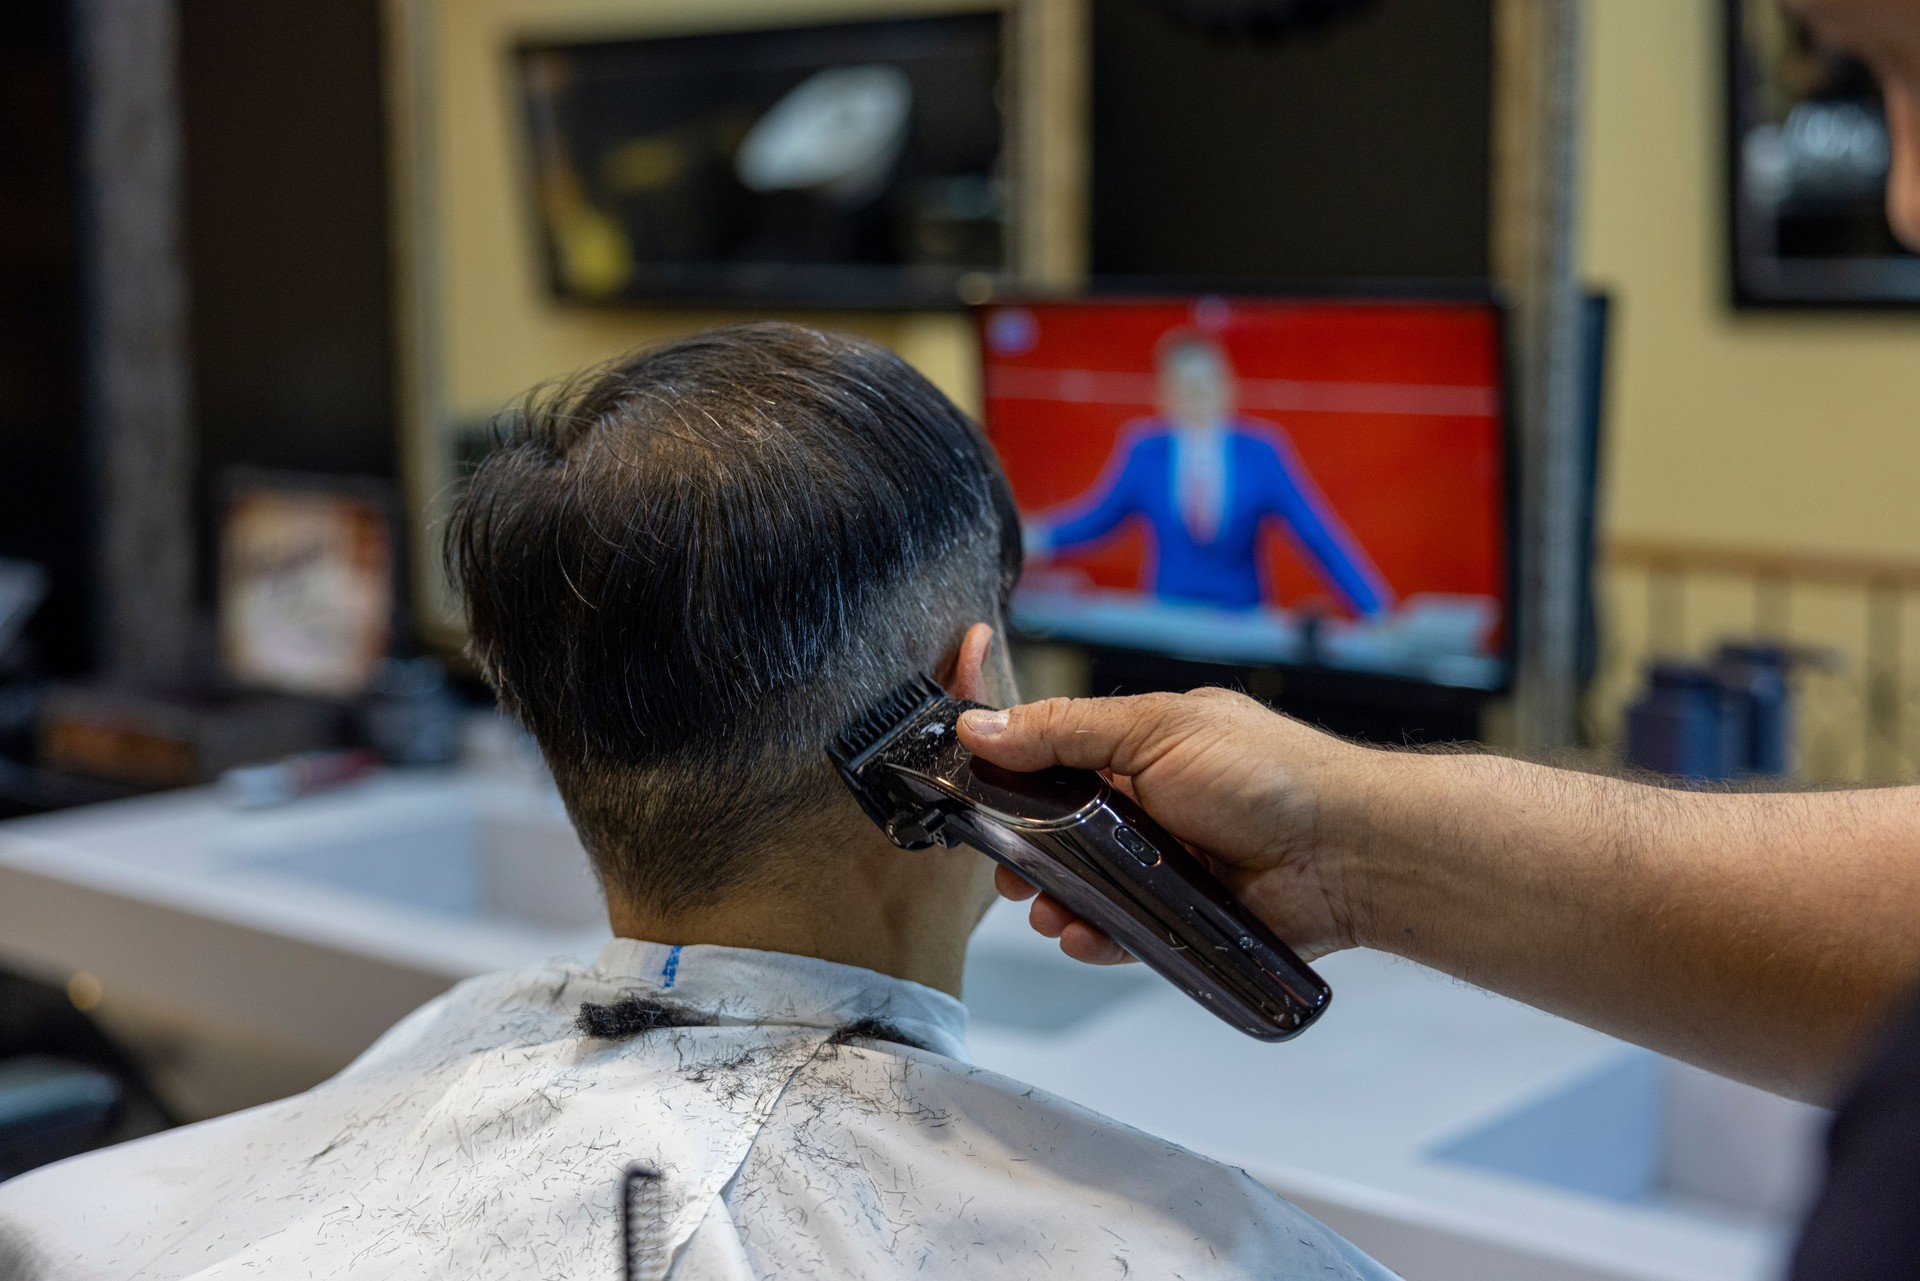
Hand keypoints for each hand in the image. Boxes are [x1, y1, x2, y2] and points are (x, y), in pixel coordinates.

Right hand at [956, 688, 1383, 966]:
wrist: (1348, 851)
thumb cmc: (1271, 774)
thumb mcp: (1153, 730)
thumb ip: (1063, 731)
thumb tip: (984, 726)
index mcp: (1142, 747)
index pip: (1056, 758)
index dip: (1012, 778)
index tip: (976, 795)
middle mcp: (1151, 804)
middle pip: (1060, 832)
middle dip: (1026, 851)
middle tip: (1007, 866)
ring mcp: (1167, 864)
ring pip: (1086, 887)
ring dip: (1056, 900)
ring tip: (1046, 908)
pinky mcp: (1183, 918)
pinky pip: (1122, 932)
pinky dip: (1095, 937)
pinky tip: (1080, 936)